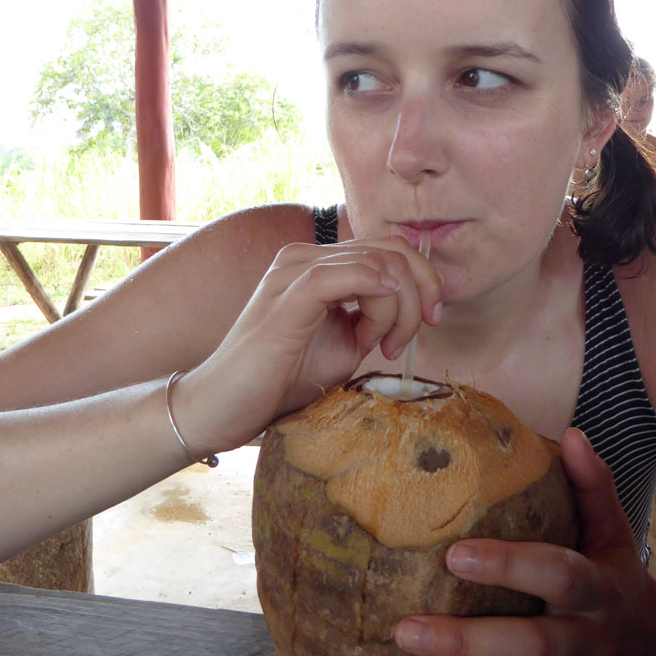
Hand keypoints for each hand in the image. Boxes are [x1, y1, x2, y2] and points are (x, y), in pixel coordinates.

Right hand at [180, 237, 441, 454]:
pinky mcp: (285, 298)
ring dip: (396, 308)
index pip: (389, 248)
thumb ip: (375, 319)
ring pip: (374, 263)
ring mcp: (291, 273)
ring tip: (381, 347)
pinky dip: (373, 294)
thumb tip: (411, 308)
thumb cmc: (280, 380)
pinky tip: (376, 327)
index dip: (424, 279)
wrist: (224, 407)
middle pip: (390, 250)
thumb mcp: (344, 346)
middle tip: (410, 338)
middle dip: (420, 293)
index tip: (431, 322)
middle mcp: (304, 258)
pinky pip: (340, 275)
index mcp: (318, 265)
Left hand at [394, 430, 655, 655]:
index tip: (453, 556)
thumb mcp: (614, 535)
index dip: (509, 565)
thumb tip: (569, 435)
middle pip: (538, 648)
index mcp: (600, 589)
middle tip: (407, 630)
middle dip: (471, 643)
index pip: (557, 573)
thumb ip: (592, 488)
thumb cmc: (620, 585)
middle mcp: (596, 643)